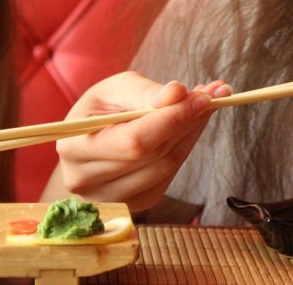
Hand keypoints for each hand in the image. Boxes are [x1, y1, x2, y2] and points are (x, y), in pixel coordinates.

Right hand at [42, 71, 231, 211]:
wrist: (91, 138)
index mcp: (75, 146)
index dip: (173, 119)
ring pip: (166, 166)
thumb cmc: (103, 108)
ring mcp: (110, 198)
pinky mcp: (134, 203)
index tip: (204, 97)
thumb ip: (146, 92)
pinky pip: (169, 176)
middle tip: (216, 93)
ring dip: (193, 133)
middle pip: (154, 155)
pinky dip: (186, 147)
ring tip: (206, 105)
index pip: (135, 141)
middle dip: (189, 121)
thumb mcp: (117, 88)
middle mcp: (86, 180)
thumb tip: (177, 93)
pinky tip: (192, 126)